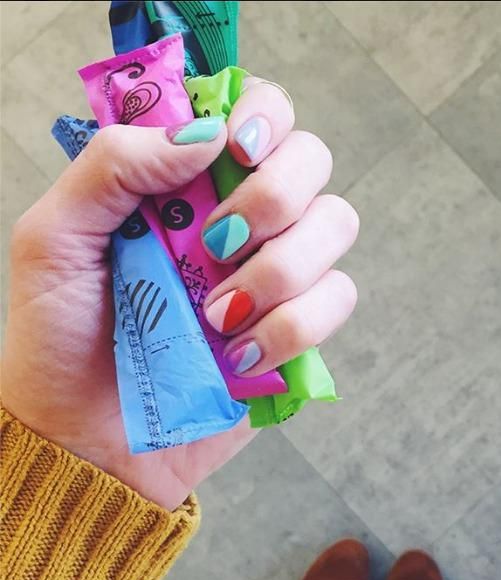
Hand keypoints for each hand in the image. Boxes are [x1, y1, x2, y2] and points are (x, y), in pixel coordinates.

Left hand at [0, 78, 357, 508]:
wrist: (86, 438)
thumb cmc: (61, 337)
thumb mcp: (56, 238)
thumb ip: (114, 166)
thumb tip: (202, 133)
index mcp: (189, 183)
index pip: (260, 112)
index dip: (264, 117)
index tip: (234, 152)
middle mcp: (244, 218)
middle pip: (314, 160)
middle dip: (275, 197)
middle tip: (217, 242)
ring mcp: (277, 275)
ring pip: (336, 226)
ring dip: (279, 270)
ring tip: (217, 315)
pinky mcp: (298, 332)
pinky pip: (336, 300)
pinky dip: (291, 327)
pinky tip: (238, 353)